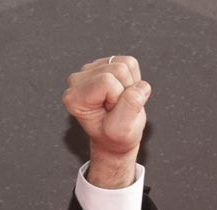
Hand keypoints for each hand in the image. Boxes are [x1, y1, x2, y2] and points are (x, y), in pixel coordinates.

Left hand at [64, 55, 149, 189]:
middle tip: (117, 109)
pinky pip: (130, 64)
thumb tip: (141, 85)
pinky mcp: (103, 64)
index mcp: (74, 97)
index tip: (112, 113)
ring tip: (120, 102)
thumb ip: (130, 106)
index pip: (107, 81)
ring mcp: (90, 70)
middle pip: (118, 70)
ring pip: (124, 65)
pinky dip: (133, 80)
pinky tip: (123, 93)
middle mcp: (77, 80)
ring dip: (129, 86)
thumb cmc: (114, 138)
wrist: (115, 139)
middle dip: (125, 91)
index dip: (118, 98)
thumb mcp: (121, 131)